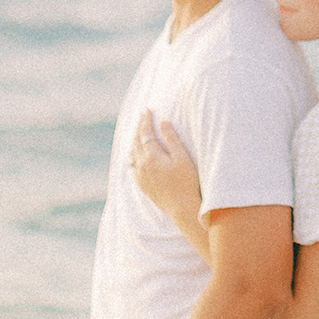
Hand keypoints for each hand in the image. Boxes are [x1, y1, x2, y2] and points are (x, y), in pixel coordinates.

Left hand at [129, 110, 202, 227]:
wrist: (182, 208)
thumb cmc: (186, 182)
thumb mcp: (182, 157)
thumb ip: (171, 139)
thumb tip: (163, 122)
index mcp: (152, 156)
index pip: (145, 133)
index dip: (146, 120)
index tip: (147, 110)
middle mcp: (142, 166)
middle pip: (136, 141)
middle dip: (139, 127)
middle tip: (142, 116)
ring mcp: (141, 176)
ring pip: (132, 154)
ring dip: (134, 140)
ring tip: (138, 132)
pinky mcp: (143, 185)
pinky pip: (133, 166)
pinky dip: (133, 155)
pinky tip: (136, 155)